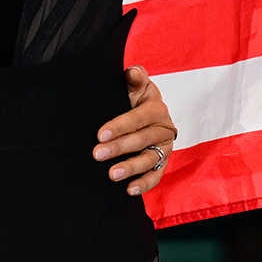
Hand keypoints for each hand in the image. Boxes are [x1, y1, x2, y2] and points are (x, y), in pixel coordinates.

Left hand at [92, 66, 176, 195]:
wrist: (144, 109)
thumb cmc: (135, 95)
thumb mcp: (135, 83)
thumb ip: (135, 77)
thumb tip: (133, 72)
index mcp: (157, 108)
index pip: (138, 118)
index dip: (119, 126)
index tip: (100, 134)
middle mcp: (165, 129)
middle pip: (142, 140)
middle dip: (119, 148)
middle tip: (97, 154)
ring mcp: (164, 148)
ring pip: (149, 160)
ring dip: (131, 168)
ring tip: (112, 174)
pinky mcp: (162, 163)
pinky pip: (156, 176)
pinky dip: (144, 184)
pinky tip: (129, 190)